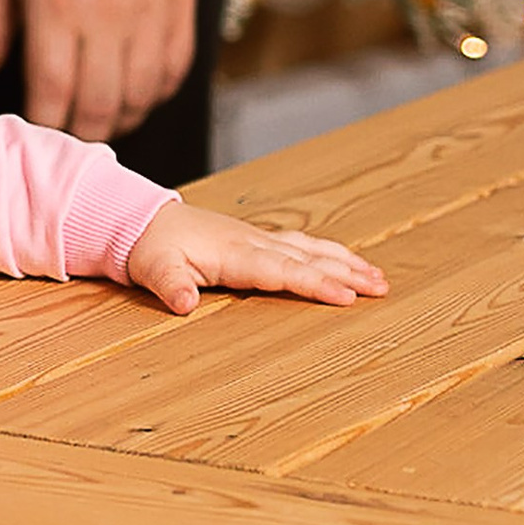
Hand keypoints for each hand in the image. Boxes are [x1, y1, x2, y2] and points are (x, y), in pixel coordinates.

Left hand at [0, 0, 194, 140]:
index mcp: (55, 6)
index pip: (53, 94)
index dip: (46, 127)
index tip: (36, 133)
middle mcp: (107, 14)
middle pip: (101, 106)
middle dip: (82, 133)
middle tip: (68, 134)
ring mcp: (151, 10)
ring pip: (144, 95)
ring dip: (122, 118)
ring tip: (101, 117)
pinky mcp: (182, 1)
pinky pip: (176, 68)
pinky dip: (157, 91)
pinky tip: (136, 89)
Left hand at [125, 200, 386, 317]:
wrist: (141, 220)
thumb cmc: (149, 248)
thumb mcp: (153, 269)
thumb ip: (170, 286)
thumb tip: (183, 304)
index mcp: (234, 254)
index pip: (283, 271)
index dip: (315, 283)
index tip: (347, 296)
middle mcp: (253, 242)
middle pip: (308, 258)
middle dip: (346, 273)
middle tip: (382, 288)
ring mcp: (257, 238)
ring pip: (310, 248)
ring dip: (345, 261)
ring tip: (377, 277)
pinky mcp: (256, 239)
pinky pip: (300, 245)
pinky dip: (327, 253)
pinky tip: (344, 261)